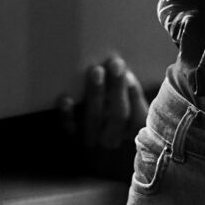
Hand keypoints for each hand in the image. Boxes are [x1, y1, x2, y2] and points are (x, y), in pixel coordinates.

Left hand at [56, 55, 147, 178]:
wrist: (80, 135)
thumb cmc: (110, 107)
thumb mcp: (126, 101)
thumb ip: (129, 90)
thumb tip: (125, 72)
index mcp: (132, 130)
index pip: (138, 116)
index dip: (134, 95)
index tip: (128, 75)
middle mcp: (113, 138)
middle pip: (119, 115)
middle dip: (117, 88)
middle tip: (115, 64)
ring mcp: (93, 140)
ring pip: (95, 120)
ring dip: (96, 94)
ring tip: (96, 71)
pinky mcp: (72, 140)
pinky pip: (70, 129)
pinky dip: (68, 115)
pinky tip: (66, 99)